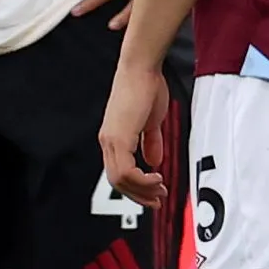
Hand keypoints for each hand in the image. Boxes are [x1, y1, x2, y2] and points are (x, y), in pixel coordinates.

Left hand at [97, 62, 171, 207]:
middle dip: (139, 195)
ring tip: (161, 189)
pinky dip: (142, 179)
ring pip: (120, 179)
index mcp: (114, 137)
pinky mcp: (118, 137)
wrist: (141, 68)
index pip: (119, 173)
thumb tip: (154, 161)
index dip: (136, 187)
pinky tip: (157, 177)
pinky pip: (126, 170)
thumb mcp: (151, 121)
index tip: (155, 194)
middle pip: (117, 181)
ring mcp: (111, 140)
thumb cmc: (146, 87)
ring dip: (142, 189)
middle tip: (158, 200)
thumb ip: (151, 142)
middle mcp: (108, 141)